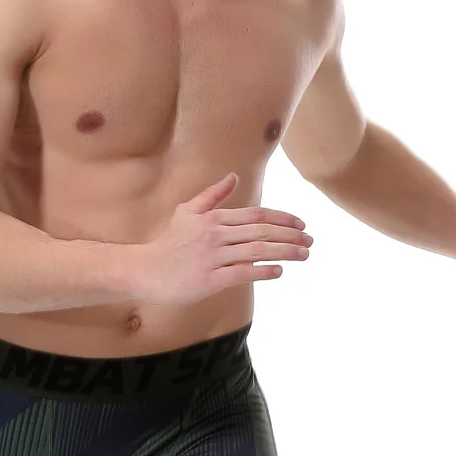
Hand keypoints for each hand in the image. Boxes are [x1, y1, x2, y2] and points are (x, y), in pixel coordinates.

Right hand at [131, 172, 312, 305]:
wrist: (144, 270)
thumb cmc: (169, 242)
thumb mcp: (187, 212)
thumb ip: (212, 195)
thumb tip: (233, 176)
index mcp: (214, 218)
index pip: (256, 216)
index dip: (282, 219)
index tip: (301, 225)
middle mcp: (215, 235)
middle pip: (261, 233)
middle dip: (290, 236)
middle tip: (310, 241)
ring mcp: (212, 257)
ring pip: (256, 252)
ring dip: (285, 253)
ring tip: (304, 255)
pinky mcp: (209, 279)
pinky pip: (241, 273)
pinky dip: (262, 271)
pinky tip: (279, 271)